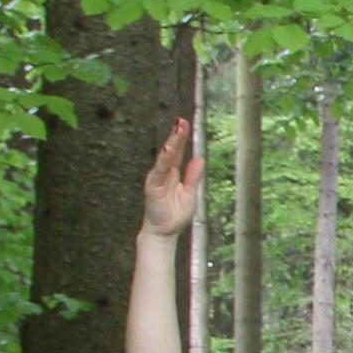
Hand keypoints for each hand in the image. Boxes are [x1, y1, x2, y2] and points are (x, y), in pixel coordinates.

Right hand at [142, 117, 201, 238]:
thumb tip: (199, 158)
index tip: (184, 123)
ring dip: (171, 144)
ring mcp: (157, 178)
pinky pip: (158, 171)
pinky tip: (166, 150)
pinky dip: (162, 160)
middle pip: (171, 151)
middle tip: (181, 121)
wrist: (164, 232)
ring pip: (164, 158)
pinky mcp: (152, 186)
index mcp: (173, 173)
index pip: (178, 152)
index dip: (181, 138)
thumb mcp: (190, 193)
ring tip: (176, 130)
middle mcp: (164, 172)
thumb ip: (193, 176)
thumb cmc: (175, 214)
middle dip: (176, 136)